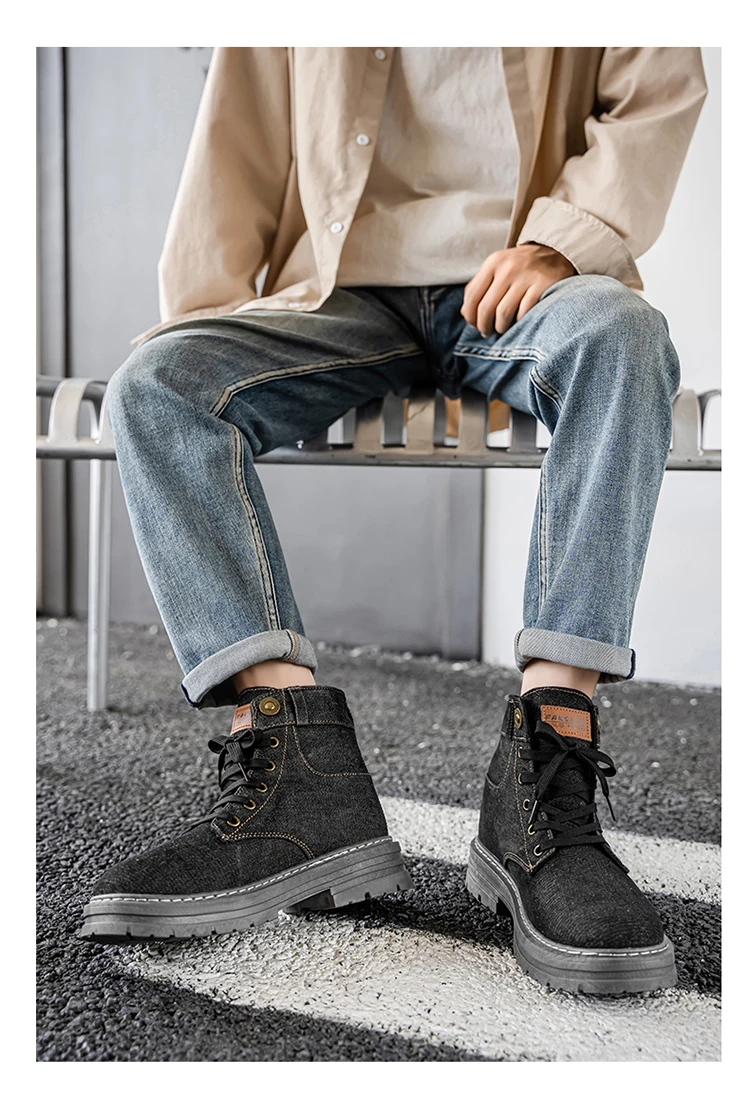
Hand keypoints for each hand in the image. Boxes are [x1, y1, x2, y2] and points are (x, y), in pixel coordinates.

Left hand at [461, 243, 575, 337]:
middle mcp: (508, 267)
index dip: (470, 317)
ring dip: (501, 327)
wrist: (557, 253)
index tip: (475, 325)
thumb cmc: (522, 267)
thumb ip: (480, 287)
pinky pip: (524, 313)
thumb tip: (465, 313)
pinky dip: (519, 322)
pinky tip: (520, 321)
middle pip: (486, 308)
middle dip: (484, 326)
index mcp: (493, 263)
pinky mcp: (543, 286)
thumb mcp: (499, 268)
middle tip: (488, 332)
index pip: (472, 297)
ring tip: (503, 329)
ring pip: (503, 314)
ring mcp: (526, 276)